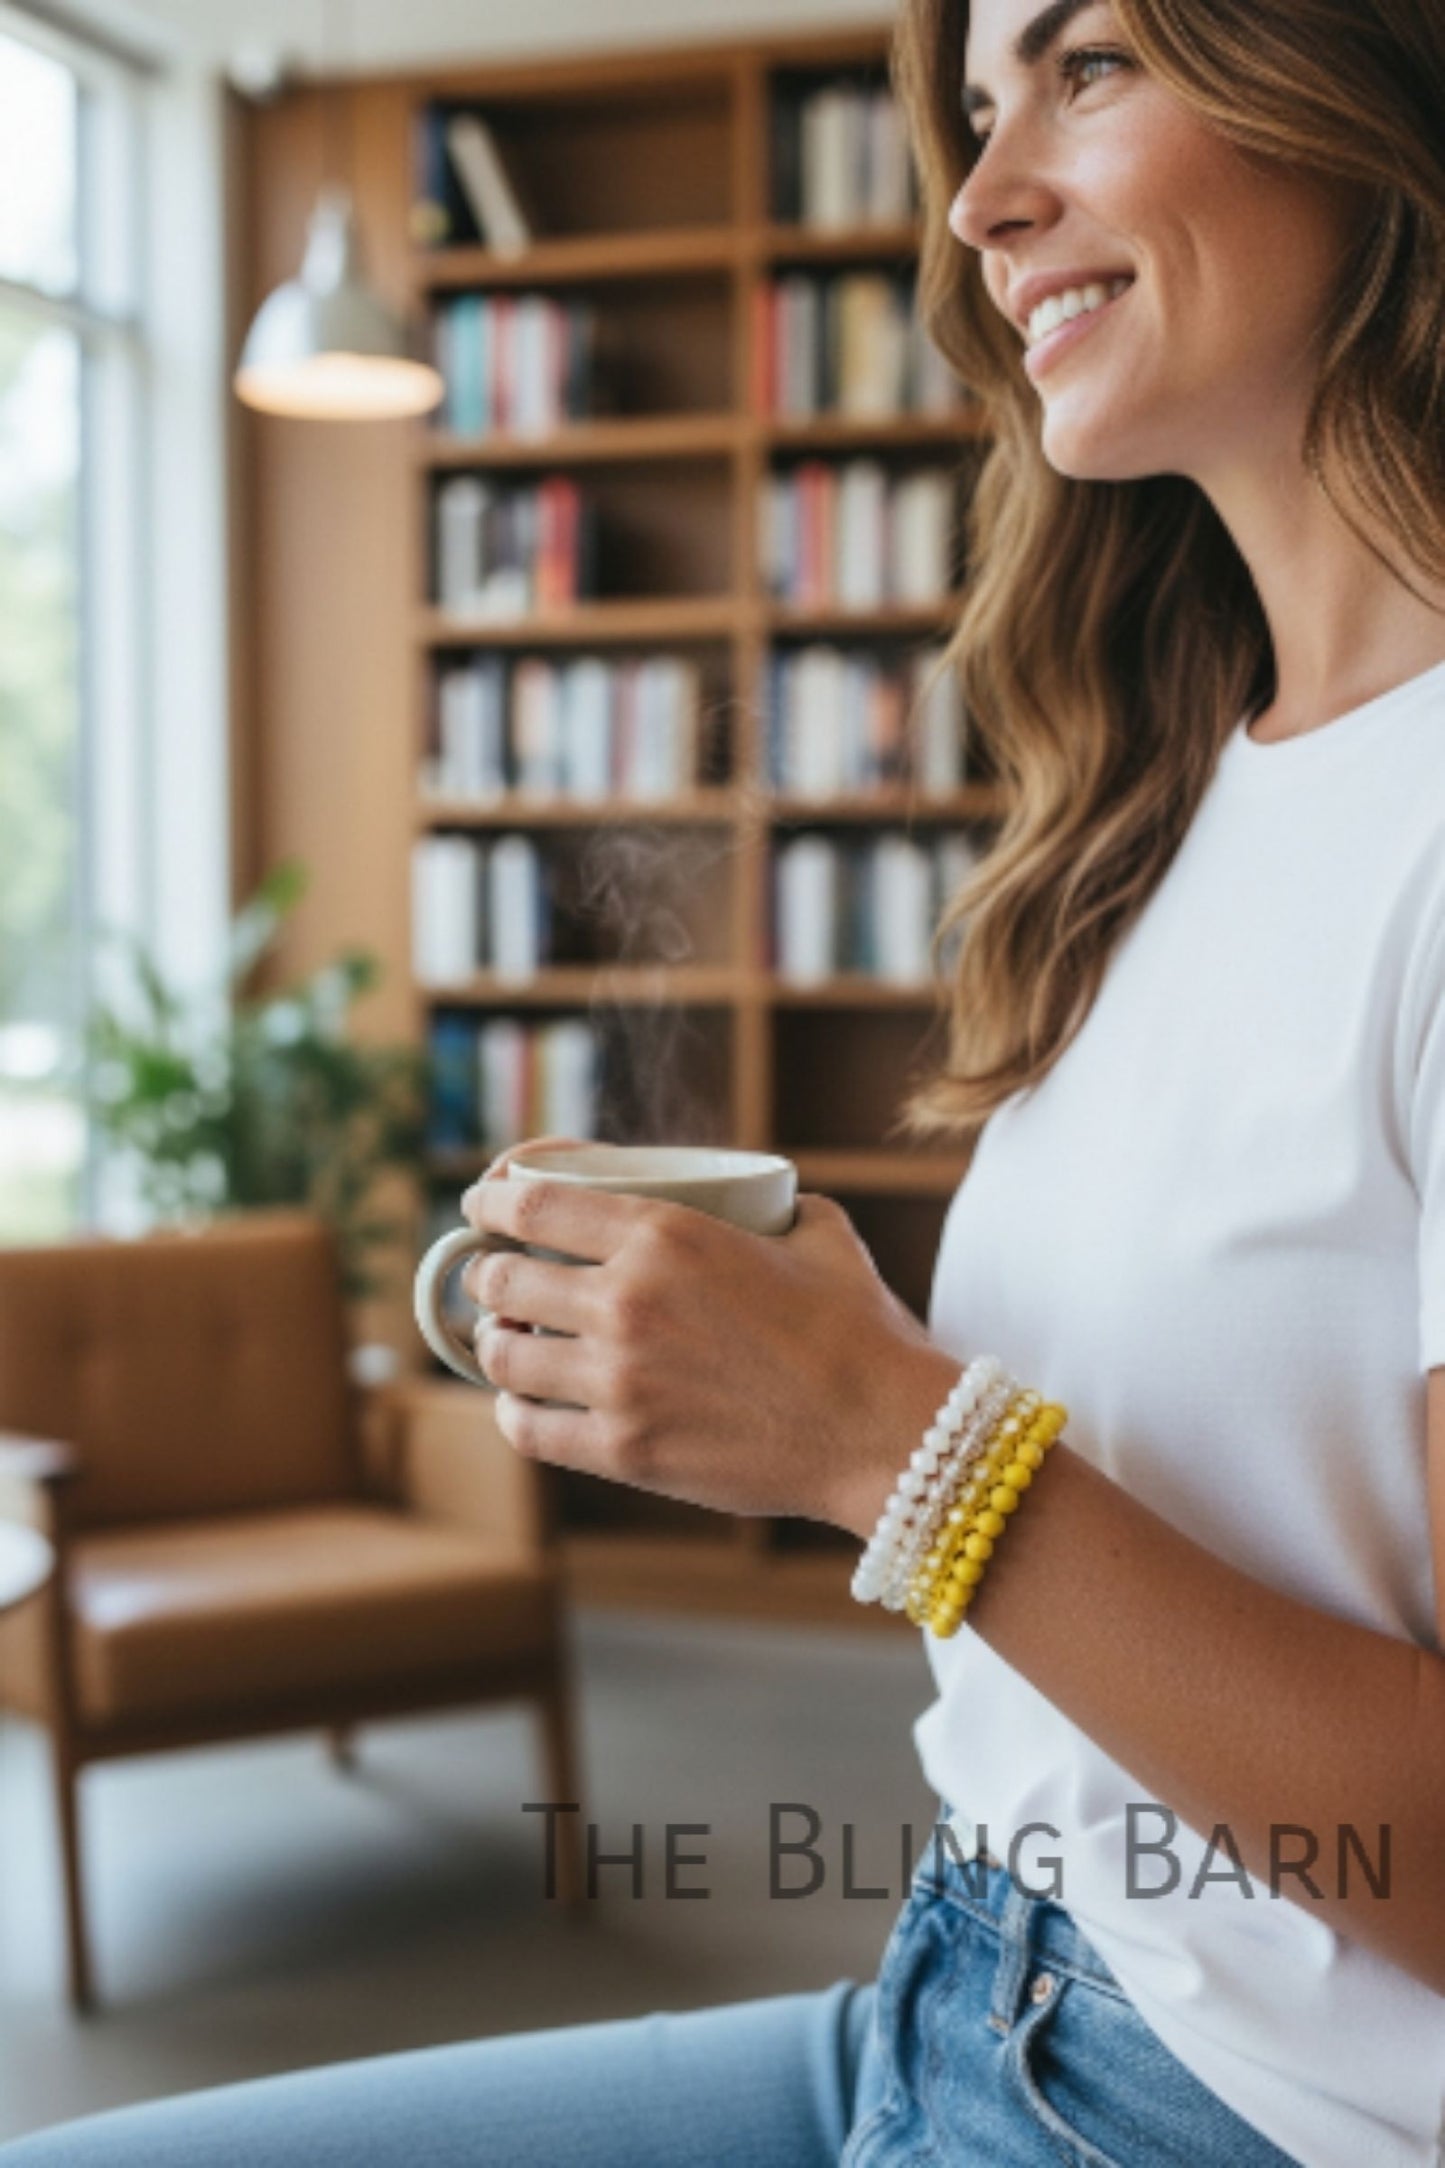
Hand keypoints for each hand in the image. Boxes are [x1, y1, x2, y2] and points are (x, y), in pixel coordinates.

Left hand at [459, 1154, 961, 1537]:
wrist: (884, 1431)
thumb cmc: (859, 1330)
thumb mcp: (815, 1232)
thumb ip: (766, 1207)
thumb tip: (755, 1203)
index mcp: (666, 1235)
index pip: (533, 1203)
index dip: (489, 1199)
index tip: (480, 1203)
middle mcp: (627, 1301)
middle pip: (501, 1280)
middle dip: (487, 1275)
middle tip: (495, 1279)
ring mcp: (620, 1381)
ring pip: (502, 1357)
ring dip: (494, 1344)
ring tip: (507, 1341)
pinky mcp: (625, 1450)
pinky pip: (527, 1429)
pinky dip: (512, 1412)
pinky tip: (522, 1403)